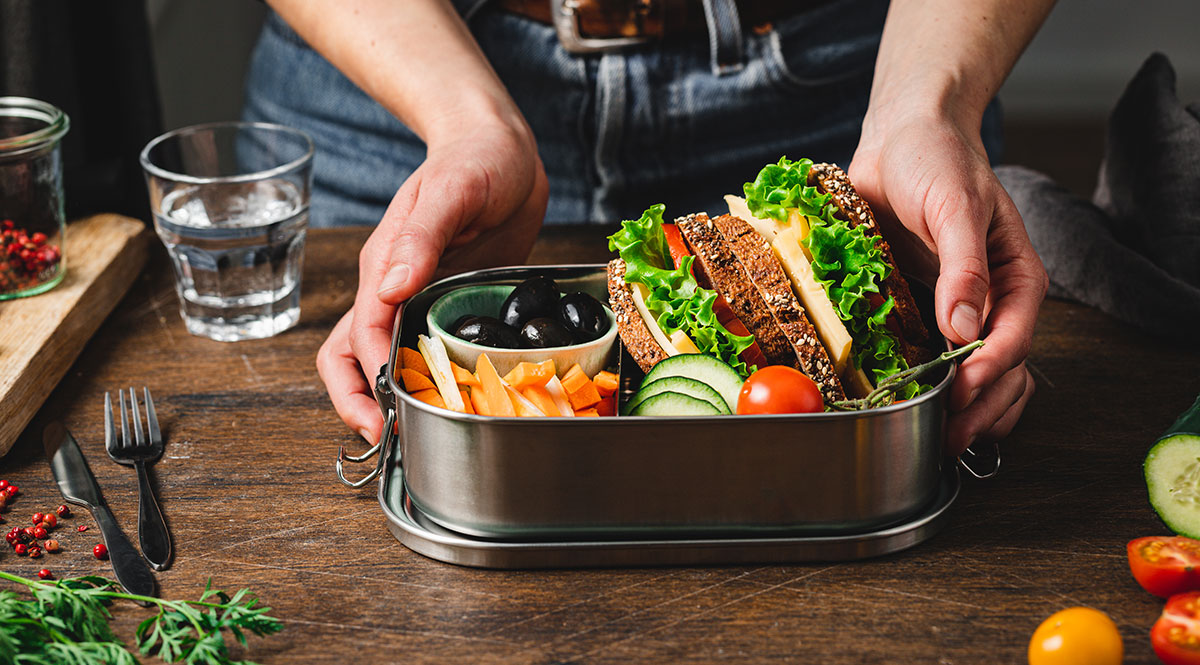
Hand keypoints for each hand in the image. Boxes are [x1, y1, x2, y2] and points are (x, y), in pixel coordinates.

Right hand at [317, 119, 548, 442]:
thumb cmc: (475, 159)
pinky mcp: (448, 303)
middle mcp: (394, 287)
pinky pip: (427, 348)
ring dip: (390, 395)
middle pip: (351, 355)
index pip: (361, 334)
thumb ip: (421, 238)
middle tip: (388, 436)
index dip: (368, 377)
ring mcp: (419, 297)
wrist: (500, 147)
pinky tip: (456, 397)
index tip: (387, 411)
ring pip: (384, 357)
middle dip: (359, 400)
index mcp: (385, 264)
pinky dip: (430, 378)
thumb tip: (390, 288)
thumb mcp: (453, 190)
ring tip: (417, 429)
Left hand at [849, 112, 1047, 454]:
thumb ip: (963, 266)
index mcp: (1016, 276)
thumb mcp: (954, 205)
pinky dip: (939, 390)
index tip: (961, 393)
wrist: (901, 140)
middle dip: (982, 408)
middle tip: (948, 437)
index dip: (990, 371)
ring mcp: (961, 311)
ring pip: (983, 378)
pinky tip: (922, 411)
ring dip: (969, 411)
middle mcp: (994, 300)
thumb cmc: (936, 161)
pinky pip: (941, 363)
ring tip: (940, 439)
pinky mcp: (926, 312)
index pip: (1015, 338)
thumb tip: (965, 327)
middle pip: (1005, 371)